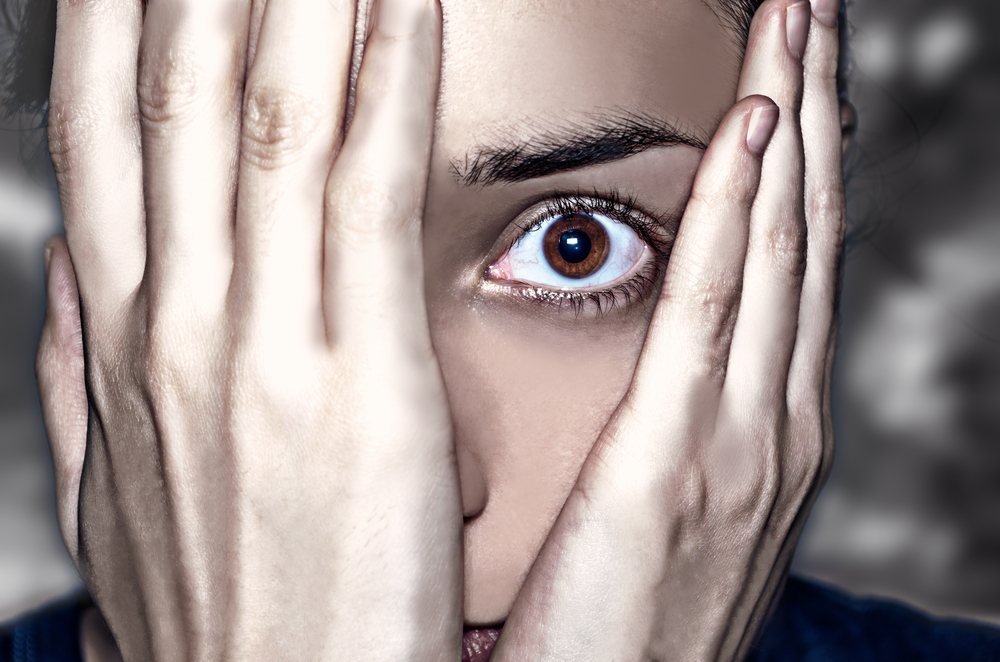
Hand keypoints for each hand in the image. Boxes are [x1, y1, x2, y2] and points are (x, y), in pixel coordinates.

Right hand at [36, 0, 461, 658]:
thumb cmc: (225, 615)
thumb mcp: (123, 490)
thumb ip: (94, 377)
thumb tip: (83, 281)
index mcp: (134, 347)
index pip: (109, 139)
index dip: (111, 23)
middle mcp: (183, 325)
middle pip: (175, 100)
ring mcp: (264, 347)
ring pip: (268, 120)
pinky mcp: (364, 382)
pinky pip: (367, 193)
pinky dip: (384, 79)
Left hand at [492, 0, 843, 658]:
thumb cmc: (619, 628)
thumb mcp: (664, 509)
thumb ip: (676, 423)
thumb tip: (669, 354)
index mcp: (759, 425)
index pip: (786, 259)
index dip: (797, 154)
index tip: (789, 67)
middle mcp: (769, 419)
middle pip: (799, 231)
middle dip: (810, 109)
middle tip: (811, 6)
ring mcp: (739, 440)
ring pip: (777, 249)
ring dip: (791, 127)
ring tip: (796, 22)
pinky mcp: (675, 463)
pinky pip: (714, 314)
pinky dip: (743, 217)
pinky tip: (754, 132)